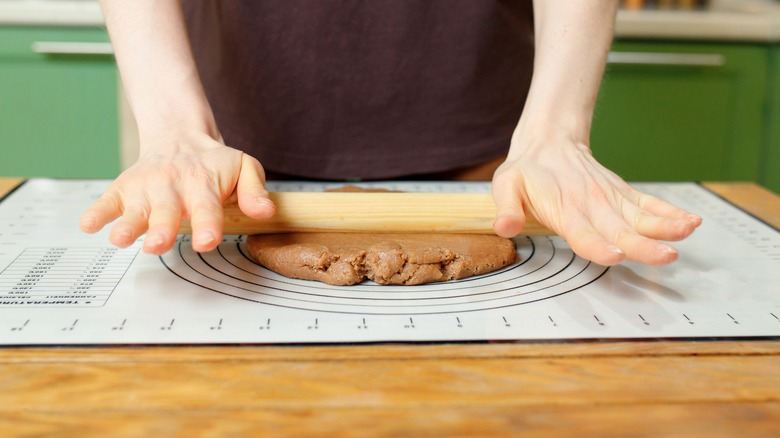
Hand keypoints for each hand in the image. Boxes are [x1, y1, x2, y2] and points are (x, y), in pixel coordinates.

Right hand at [80, 131, 274, 253]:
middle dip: (161, 228)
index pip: (207, 207)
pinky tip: (89, 225)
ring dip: (127, 224)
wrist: (180, 136)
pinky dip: (98, 212)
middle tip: (158, 245)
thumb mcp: (244, 168)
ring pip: (135, 208)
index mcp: (203, 183)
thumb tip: (266, 213)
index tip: (207, 241)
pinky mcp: (123, 189)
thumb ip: (254, 191)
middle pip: (166, 210)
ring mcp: (145, 188)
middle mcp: (171, 185)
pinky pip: (107, 200)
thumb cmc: (215, 163)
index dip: (207, 225)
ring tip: (119, 239)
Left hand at [491, 139, 701, 265]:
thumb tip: (504, 228)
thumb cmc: (526, 170)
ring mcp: (610, 198)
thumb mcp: (504, 186)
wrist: (549, 140)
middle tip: (665, 257)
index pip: (582, 232)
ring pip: (640, 216)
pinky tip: (690, 221)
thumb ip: (506, 209)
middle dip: (644, 245)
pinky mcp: (622, 193)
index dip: (599, 246)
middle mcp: (592, 204)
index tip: (617, 255)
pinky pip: (649, 203)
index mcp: (564, 208)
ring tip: (688, 232)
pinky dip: (670, 212)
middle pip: (620, 229)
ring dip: (666, 226)